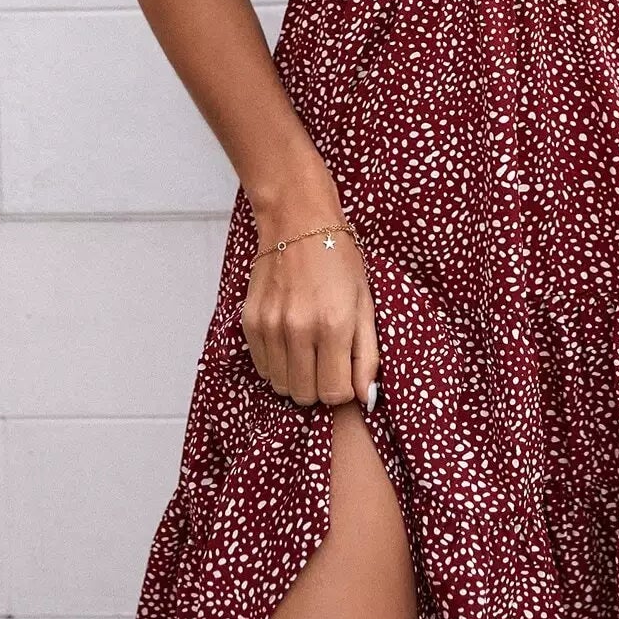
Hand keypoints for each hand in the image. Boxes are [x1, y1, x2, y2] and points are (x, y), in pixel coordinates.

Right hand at [240, 198, 380, 409]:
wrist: (298, 221)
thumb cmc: (338, 259)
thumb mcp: (365, 303)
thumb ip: (367, 355)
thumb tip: (366, 398)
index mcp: (335, 324)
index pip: (335, 394)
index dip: (343, 389)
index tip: (344, 370)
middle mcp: (300, 329)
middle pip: (305, 395)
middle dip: (319, 385)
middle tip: (327, 360)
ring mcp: (271, 326)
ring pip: (282, 385)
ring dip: (297, 376)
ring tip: (308, 348)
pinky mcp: (250, 322)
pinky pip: (262, 367)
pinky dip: (277, 363)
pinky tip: (289, 340)